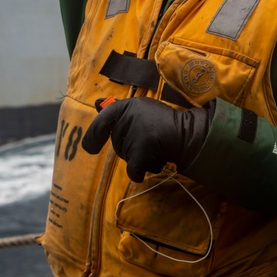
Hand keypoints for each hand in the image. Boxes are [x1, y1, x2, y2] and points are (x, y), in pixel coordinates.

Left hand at [82, 97, 213, 181]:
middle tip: (148, 139)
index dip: (94, 135)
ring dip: (139, 157)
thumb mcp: (139, 108)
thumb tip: (97, 103)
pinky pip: (133, 171)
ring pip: (126, 157)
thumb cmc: (161, 121)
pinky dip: (140, 172)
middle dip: (130, 147)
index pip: (103, 119)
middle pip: (117, 143)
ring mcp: (135, 135)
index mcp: (126, 106)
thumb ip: (117, 108)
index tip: (90, 148)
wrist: (186, 133)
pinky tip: (153, 161)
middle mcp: (128, 118)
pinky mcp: (141, 151)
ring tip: (155, 146)